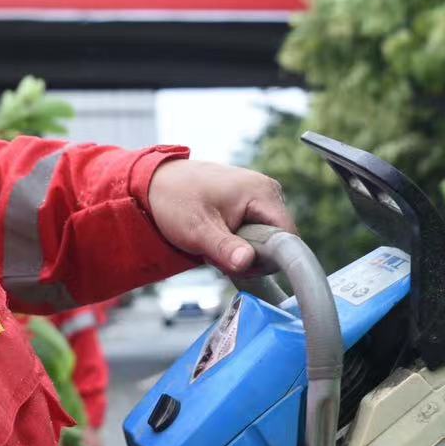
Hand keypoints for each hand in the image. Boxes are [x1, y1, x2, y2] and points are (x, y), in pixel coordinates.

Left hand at [146, 160, 296, 275]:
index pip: (288, 239)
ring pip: (264, 240)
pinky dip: (236, 242)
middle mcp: (267, 191)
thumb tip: (247, 262)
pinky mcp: (250, 203)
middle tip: (217, 251)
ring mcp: (259, 196)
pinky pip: (254, 232)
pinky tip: (217, 237)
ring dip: (240, 250)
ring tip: (213, 242)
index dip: (267, 259)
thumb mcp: (197, 229)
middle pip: (276, 241)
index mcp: (262, 192)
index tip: (238, 261)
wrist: (156, 183)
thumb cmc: (175, 199)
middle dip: (248, 255)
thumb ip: (224, 248)